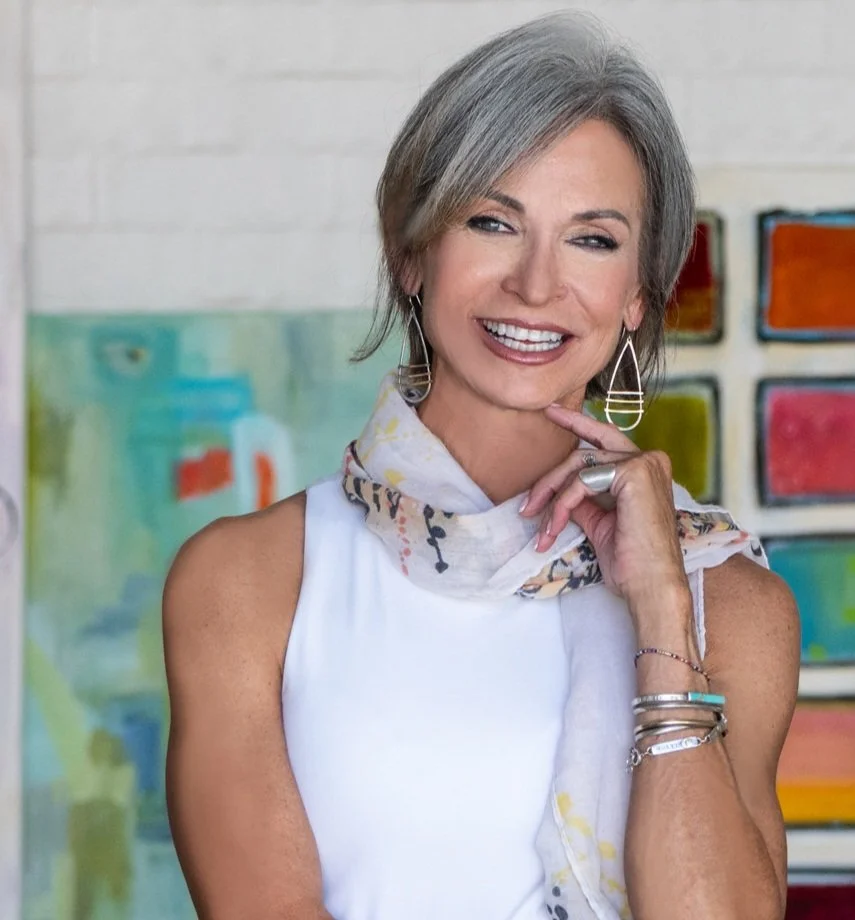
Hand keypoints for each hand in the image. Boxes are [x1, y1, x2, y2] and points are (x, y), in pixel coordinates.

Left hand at [521, 406, 690, 617]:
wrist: (650, 586)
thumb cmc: (630, 562)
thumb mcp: (600, 522)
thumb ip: (583, 499)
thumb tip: (558, 490)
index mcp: (645, 468)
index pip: (602, 440)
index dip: (576, 424)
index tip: (550, 412)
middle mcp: (650, 459)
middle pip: (584, 453)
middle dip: (550, 477)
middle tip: (526, 504)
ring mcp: (644, 463)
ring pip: (578, 466)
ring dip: (551, 497)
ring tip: (540, 527)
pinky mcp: (634, 473)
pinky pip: (582, 481)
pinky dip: (562, 504)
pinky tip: (554, 528)